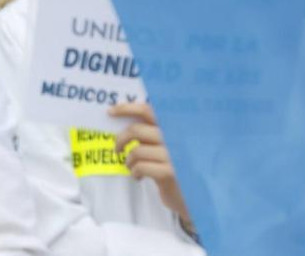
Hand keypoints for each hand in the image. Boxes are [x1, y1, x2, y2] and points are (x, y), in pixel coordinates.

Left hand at [110, 102, 193, 230]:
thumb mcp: (165, 147)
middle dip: (120, 140)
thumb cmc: (174, 168)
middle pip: (136, 130)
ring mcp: (173, 155)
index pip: (148, 111)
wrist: (193, 195)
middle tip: (117, 149)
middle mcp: (174, 138)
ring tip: (133, 167)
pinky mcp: (170, 172)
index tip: (111, 111)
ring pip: (136, 151)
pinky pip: (140, 166)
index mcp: (172, 129)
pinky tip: (139, 176)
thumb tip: (122, 125)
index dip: (127, 108)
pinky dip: (134, 172)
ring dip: (129, 161)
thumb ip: (150, 134)